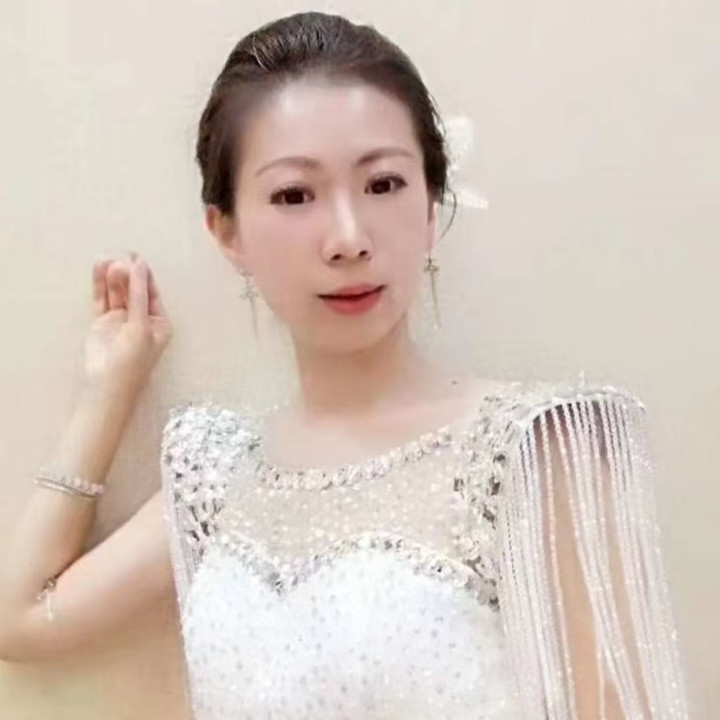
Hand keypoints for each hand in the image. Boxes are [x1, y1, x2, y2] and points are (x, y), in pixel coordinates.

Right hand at [82, 252, 172, 396]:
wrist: (107, 386)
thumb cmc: (132, 361)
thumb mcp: (140, 326)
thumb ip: (138, 295)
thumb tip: (138, 266)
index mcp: (159, 323)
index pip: (152, 294)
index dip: (145, 275)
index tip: (137, 257)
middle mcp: (141, 320)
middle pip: (134, 290)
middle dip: (128, 274)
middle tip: (120, 258)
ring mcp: (121, 320)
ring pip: (117, 293)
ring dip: (114, 277)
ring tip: (107, 260)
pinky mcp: (103, 322)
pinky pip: (102, 299)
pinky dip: (100, 285)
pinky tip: (98, 268)